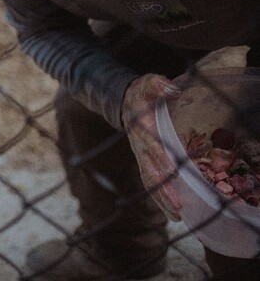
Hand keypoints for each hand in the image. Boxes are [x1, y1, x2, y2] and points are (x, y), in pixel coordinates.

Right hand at [121, 73, 182, 220]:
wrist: (123, 101)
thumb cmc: (140, 94)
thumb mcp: (147, 83)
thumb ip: (158, 84)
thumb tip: (174, 89)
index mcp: (142, 129)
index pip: (153, 146)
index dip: (162, 159)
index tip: (174, 173)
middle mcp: (140, 146)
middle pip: (150, 171)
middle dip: (163, 190)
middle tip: (177, 207)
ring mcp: (141, 156)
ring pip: (149, 181)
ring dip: (162, 199)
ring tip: (177, 217)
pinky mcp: (144, 161)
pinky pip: (151, 181)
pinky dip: (160, 197)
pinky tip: (174, 211)